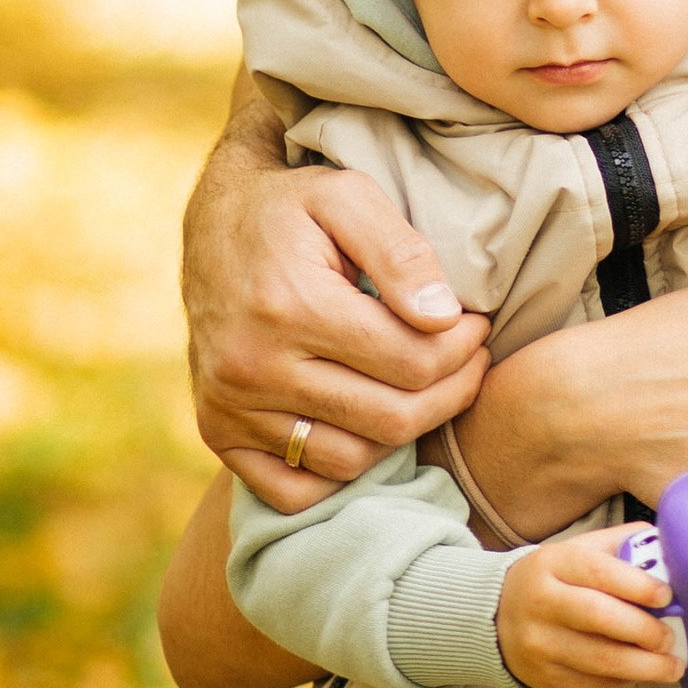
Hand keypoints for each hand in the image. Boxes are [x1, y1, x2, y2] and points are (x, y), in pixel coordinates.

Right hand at [186, 100, 490, 512]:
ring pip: (351, 460)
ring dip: (402, 431)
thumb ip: (401, 253)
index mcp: (289, 307)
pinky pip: (294, 490)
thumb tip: (443, 318)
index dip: (463, 348)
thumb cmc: (293, 208)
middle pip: (390, 419)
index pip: (412, 362)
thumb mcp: (348, 196)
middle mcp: (251, 367)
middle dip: (450, 392)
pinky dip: (337, 473)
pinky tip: (363, 425)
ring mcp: (230, 407)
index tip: (475, 325)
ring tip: (421, 386)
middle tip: (469, 360)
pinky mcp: (216, 431)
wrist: (213, 224)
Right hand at [495, 528, 687, 687]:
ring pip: (600, 660)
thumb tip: (671, 550)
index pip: (600, 573)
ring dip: (645, 666)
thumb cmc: (555, 579)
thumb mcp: (580, 550)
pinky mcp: (543, 676)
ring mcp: (539, 644)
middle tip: (669, 638)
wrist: (497, 615)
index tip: (667, 597)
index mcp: (553, 564)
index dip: (639, 586)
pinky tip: (639, 672)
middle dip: (644, 631)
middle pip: (600, 618)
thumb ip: (623, 545)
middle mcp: (541, 603)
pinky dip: (623, 680)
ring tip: (671, 666)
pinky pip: (592, 684)